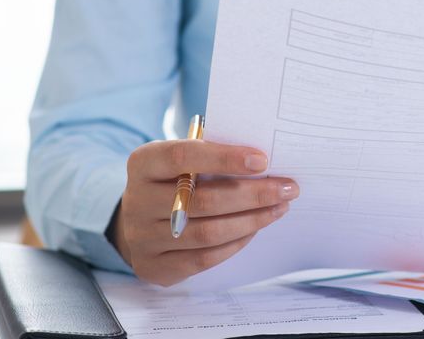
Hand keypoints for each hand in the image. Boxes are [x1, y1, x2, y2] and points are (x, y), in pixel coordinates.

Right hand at [110, 139, 298, 285]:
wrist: (136, 220)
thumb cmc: (173, 181)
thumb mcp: (181, 161)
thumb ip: (211, 156)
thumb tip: (262, 163)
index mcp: (143, 163)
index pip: (183, 156)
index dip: (225, 158)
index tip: (262, 160)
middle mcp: (137, 201)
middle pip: (203, 200)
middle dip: (253, 195)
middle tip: (287, 188)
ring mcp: (142, 238)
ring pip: (207, 233)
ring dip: (252, 220)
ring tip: (279, 208)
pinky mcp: (154, 266)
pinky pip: (204, 258)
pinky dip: (236, 242)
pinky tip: (256, 228)